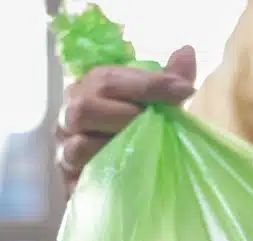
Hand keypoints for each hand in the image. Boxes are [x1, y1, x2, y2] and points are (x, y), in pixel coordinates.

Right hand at [55, 46, 197, 193]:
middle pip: (84, 106)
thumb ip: (171, 80)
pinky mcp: (68, 174)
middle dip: (125, 114)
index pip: (109, 78)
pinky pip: (78, 166)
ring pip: (77, 139)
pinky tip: (126, 167)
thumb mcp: (160, 106)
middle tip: (155, 123)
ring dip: (113, 141)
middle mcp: (71, 112)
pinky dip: (104, 165)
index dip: (148, 84)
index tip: (184, 90)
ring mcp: (65, 144)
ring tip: (142, 146)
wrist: (128, 178)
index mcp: (91, 88)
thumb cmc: (141, 133)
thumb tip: (187, 51)